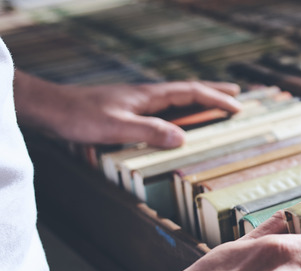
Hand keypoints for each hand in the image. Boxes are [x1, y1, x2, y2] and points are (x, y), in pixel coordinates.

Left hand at [14, 72, 240, 147]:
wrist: (50, 109)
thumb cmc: (79, 117)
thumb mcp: (116, 127)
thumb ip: (149, 131)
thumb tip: (184, 138)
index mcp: (148, 96)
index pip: (191, 93)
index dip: (216, 99)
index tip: (238, 107)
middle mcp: (146, 95)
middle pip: (187, 90)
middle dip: (214, 93)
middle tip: (238, 96)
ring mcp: (137, 101)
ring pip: (176, 99)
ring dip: (199, 101)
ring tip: (215, 106)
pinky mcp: (128, 109)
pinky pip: (164, 108)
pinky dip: (181, 111)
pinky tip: (178, 120)